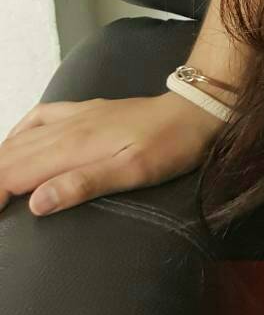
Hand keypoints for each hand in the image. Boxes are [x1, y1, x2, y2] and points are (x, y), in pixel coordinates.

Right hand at [0, 91, 227, 216]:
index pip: (14, 174)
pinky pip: (39, 117)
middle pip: (10, 157)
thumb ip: (83, 184)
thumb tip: (36, 203)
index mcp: (73, 146)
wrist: (194, 111)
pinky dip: (17, 134)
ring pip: (20, 138)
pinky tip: (11, 145)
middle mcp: (66, 128)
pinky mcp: (85, 111)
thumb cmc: (169, 146)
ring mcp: (75, 116)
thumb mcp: (133, 172)